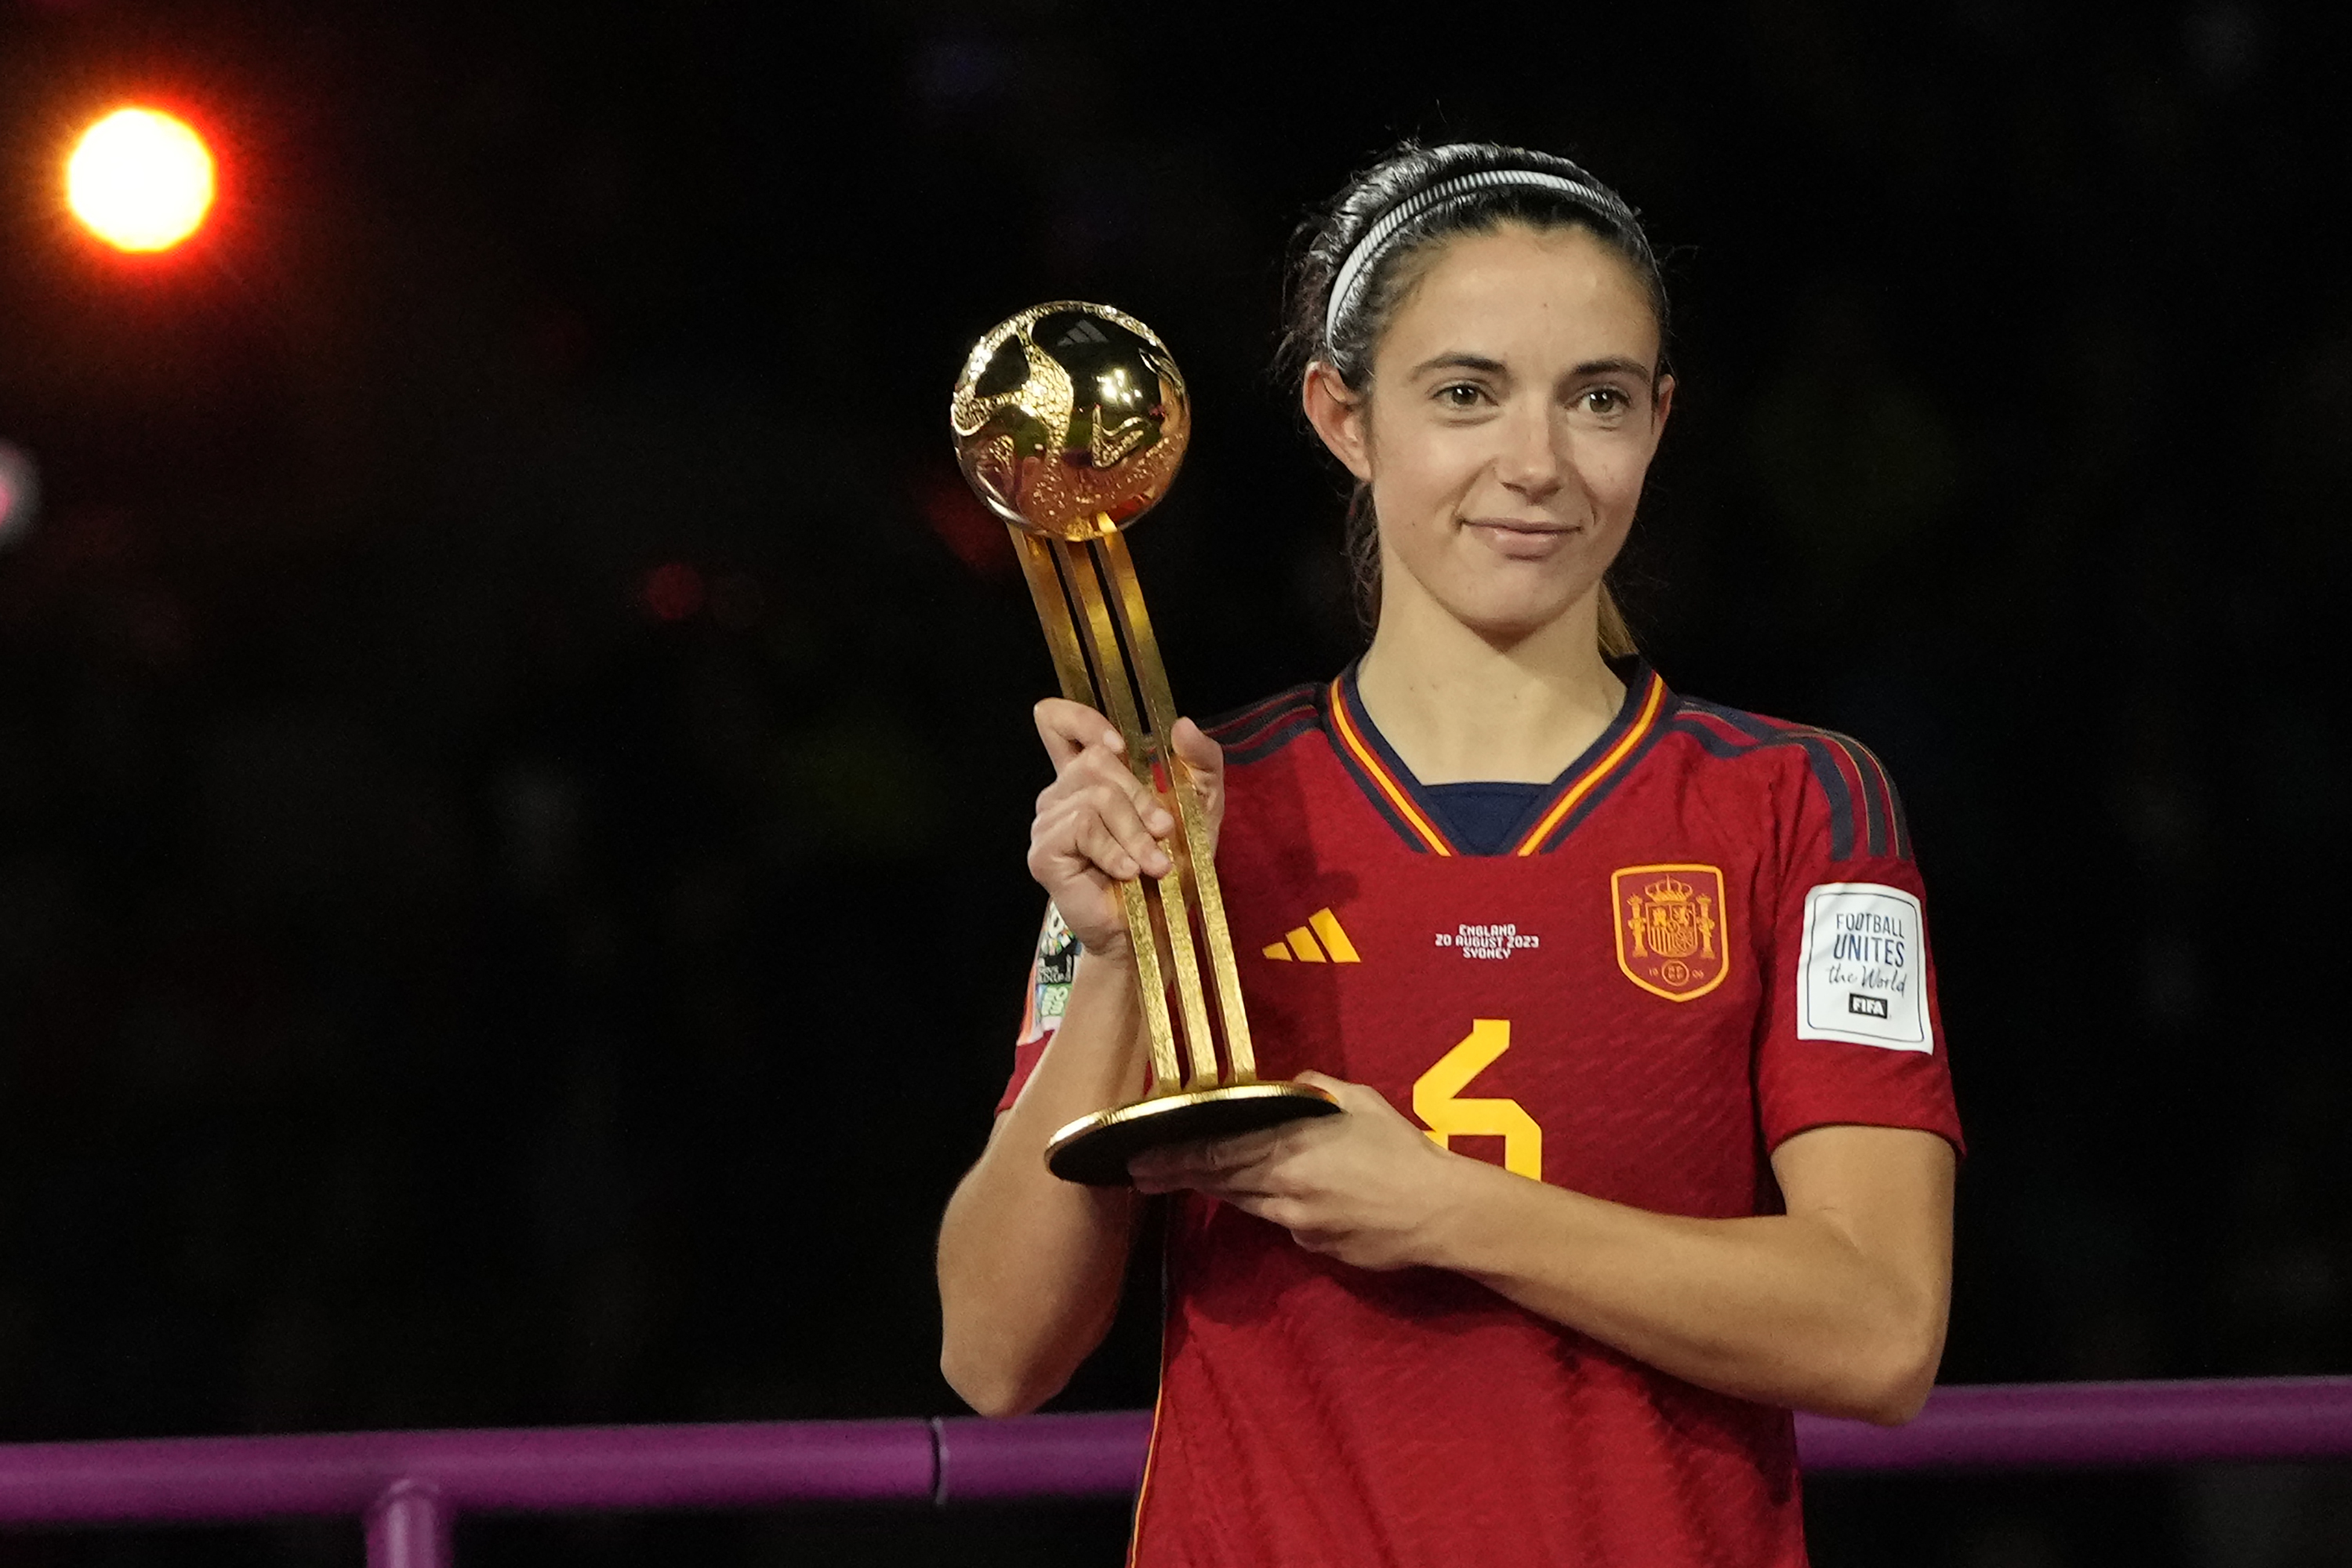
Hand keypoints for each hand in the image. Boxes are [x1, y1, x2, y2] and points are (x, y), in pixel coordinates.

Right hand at [1026, 698, 1224, 957]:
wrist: (1157, 930)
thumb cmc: (1173, 870)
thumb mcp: (1201, 810)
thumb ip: (1202, 763)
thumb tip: (1182, 725)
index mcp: (1088, 778)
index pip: (1056, 722)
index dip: (1081, 720)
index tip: (1119, 745)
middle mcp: (1061, 795)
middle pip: (1094, 759)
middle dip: (1141, 797)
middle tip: (1163, 833)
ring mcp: (1047, 823)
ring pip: (1095, 796)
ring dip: (1135, 832)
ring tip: (1152, 865)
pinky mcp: (1044, 853)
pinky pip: (1082, 826)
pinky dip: (1114, 850)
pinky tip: (1126, 873)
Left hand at [1128, 1073, 1471, 1270]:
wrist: (1440, 1213)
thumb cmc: (1402, 1150)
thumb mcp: (1358, 1102)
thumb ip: (1314, 1090)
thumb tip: (1286, 1086)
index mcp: (1289, 1150)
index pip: (1215, 1153)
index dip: (1173, 1156)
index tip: (1139, 1157)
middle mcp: (1283, 1190)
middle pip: (1219, 1182)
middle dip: (1176, 1176)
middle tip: (1141, 1174)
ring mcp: (1297, 1223)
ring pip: (1246, 1202)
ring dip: (1217, 1190)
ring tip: (1184, 1180)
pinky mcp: (1315, 1247)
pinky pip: (1284, 1222)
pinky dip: (1273, 1205)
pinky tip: (1280, 1195)